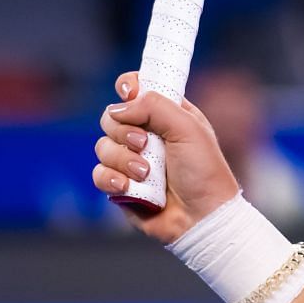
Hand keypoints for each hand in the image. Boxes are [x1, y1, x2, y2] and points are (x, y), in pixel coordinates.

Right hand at [94, 71, 240, 243]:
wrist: (202, 216)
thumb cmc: (204, 171)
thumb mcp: (188, 128)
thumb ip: (154, 107)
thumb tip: (119, 108)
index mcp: (166, 114)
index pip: (136, 89)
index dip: (128, 86)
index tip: (129, 93)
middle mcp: (146, 134)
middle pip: (111, 117)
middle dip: (124, 130)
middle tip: (144, 143)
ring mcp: (131, 160)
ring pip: (102, 147)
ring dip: (123, 159)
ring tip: (146, 173)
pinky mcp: (121, 186)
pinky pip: (99, 174)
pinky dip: (111, 180)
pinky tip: (129, 187)